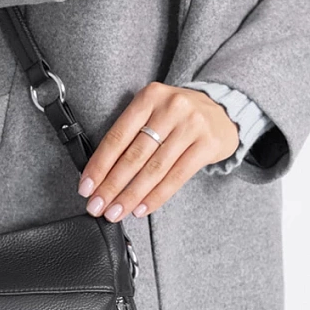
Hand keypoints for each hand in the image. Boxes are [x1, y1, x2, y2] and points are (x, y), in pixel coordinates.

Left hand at [77, 83, 239, 219]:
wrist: (223, 111)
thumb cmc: (178, 116)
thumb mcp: (153, 111)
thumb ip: (131, 134)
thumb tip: (101, 174)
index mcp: (149, 97)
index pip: (118, 136)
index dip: (100, 165)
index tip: (86, 187)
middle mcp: (170, 108)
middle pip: (134, 155)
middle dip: (112, 185)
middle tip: (97, 206)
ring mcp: (191, 126)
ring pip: (154, 169)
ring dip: (131, 195)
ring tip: (116, 211)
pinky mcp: (207, 144)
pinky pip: (176, 177)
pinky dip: (156, 196)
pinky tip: (142, 208)